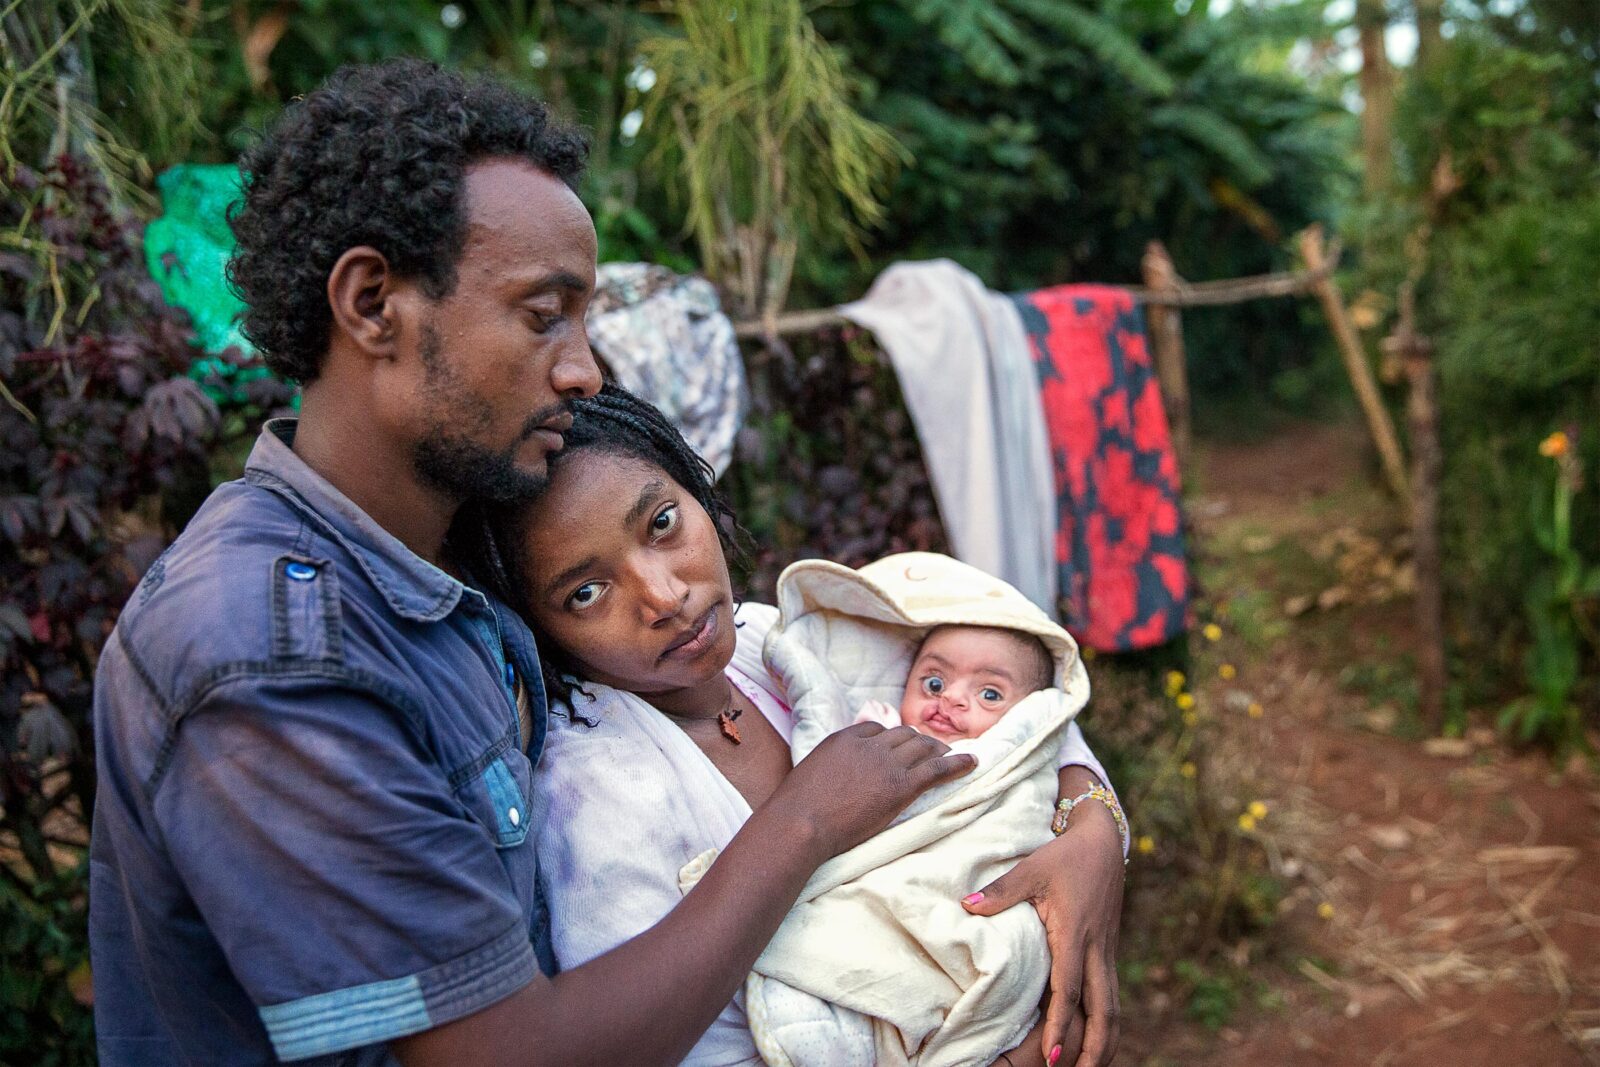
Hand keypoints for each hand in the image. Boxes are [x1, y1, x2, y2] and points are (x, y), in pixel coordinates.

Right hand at [778, 722, 975, 856]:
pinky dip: (958, 763)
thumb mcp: (811, 773)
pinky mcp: (901, 786)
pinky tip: (972, 762)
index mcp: (846, 738)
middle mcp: (870, 745)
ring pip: (923, 747)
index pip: (878, 730)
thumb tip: (835, 777)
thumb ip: (830, 766)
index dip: (891, 739)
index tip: (898, 747)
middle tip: (930, 749)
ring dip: (938, 749)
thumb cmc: (797, 808)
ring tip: (950, 754)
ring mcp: (887, 764)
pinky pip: (937, 769)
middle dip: (919, 741)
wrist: (801, 822)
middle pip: (904, 735)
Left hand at [963, 802, 1123, 1066]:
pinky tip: (1097, 1041)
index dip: (1059, 1024)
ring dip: (1105, 1042)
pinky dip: (1106, 1024)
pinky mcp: (1108, 953)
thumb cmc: (1064, 856)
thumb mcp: (1031, 869)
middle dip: (1093, 1048)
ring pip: (1113, 1009)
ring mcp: (1105, 954)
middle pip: (1102, 1012)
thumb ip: (1000, 891)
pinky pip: (1110, 997)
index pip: (1068, 990)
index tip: (1050, 1054)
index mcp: (1075, 934)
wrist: (1103, 842)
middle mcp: (1096, 950)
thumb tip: (967, 905)